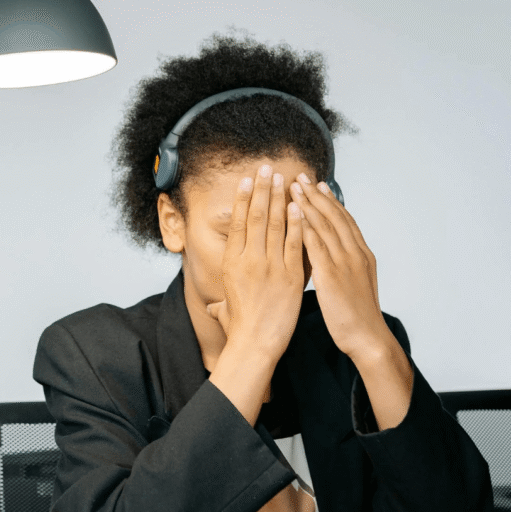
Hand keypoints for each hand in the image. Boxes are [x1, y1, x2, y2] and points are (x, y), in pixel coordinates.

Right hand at [207, 164, 306, 359]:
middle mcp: (248, 260)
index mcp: (231, 263)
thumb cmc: (239, 329)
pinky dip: (298, 222)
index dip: (242, 199)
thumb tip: (210, 307)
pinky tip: (300, 205)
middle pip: (255, 216)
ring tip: (284, 178)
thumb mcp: (224, 311)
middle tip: (266, 167)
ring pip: (275, 224)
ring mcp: (269, 266)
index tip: (247, 180)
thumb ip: (218, 305)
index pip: (237, 223)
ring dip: (280, 198)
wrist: (255, 344)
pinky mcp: (290, 275)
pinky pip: (294, 243)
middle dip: (261, 189)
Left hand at [290, 174, 387, 357]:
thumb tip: (333, 257)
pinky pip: (316, 246)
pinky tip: (293, 215)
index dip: (330, 201)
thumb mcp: (353, 284)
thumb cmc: (356, 317)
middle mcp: (355, 253)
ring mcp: (345, 263)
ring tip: (293, 187)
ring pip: (325, 226)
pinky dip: (305, 227)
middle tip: (301, 177)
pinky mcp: (332, 275)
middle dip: (316, 195)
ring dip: (308, 204)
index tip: (317, 184)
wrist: (367, 338)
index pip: (344, 220)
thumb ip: (344, 266)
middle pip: (334, 216)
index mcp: (361, 255)